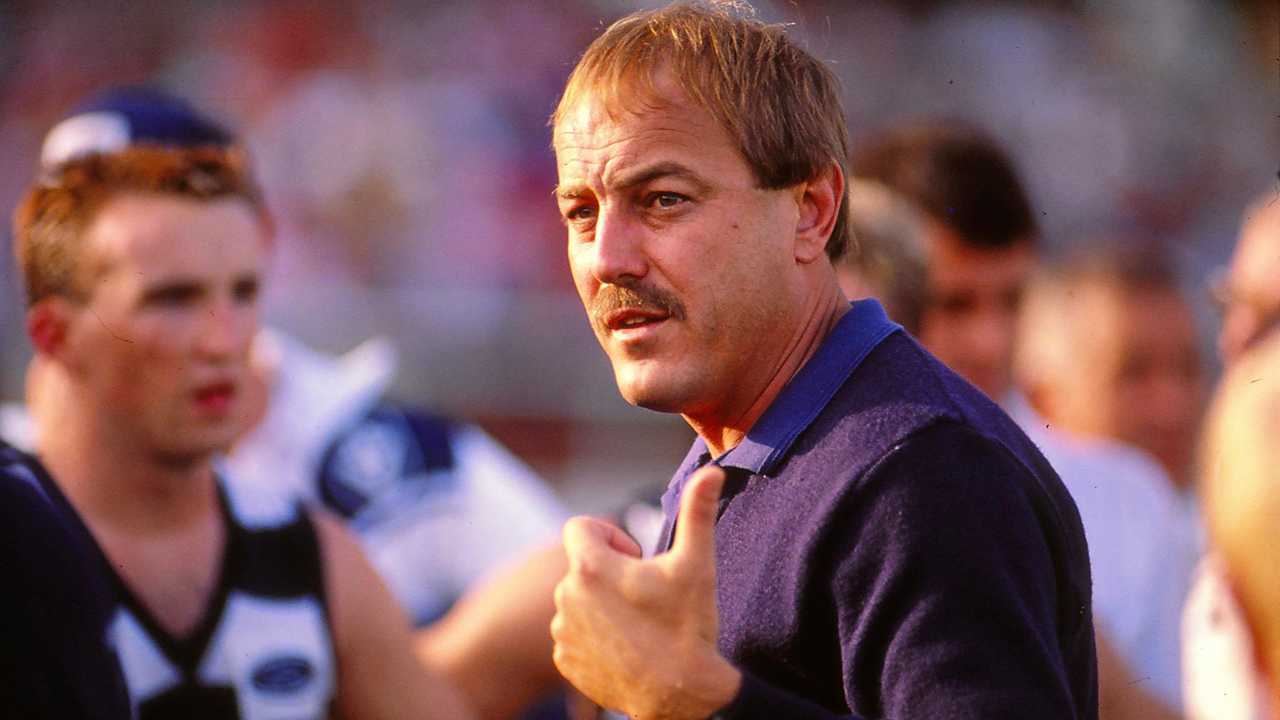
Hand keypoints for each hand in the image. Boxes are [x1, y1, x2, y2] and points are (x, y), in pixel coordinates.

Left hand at [551, 466, 741, 719]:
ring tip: (638, 624)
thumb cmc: (688, 626)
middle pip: (583, 565)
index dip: (610, 535)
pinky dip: (595, 635)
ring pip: (578, 599)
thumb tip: (712, 470)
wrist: (681, 696)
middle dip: (610, 572)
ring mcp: (563, 632)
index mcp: (591, 567)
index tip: (636, 558)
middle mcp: (566, 597)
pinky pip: (574, 633)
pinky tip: (627, 647)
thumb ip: (698, 511)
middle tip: (646, 594)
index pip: (580, 526)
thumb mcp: (697, 564)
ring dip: (601, 603)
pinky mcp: (565, 661)